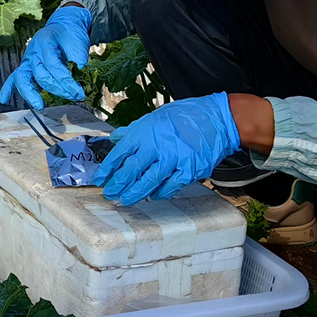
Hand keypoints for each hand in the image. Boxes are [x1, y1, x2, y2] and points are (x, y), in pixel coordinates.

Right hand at [0, 5, 92, 109]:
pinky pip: (14, 78)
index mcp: (45, 42)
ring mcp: (27, 60)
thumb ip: (78, 63)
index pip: (54, 66)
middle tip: (74, 96)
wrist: (63, 27)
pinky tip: (4, 99)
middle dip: (58, 89)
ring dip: (31, 94)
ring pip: (23, 78)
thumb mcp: (78, 45)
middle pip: (40, 75)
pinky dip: (8, 89)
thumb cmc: (70, 36)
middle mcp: (33, 52)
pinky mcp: (26, 67)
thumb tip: (80, 84)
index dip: (67, 81)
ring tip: (40, 105)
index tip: (79, 92)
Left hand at [95, 93, 241, 205]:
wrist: (217, 119)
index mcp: (145, 132)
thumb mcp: (154, 118)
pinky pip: (171, 186)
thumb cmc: (185, 116)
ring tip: (125, 200)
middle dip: (118, 185)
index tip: (100, 179)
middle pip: (131, 170)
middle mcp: (157, 145)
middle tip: (110, 194)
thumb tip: (115, 140)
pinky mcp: (190, 169)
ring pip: (149, 181)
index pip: (120, 153)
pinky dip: (161, 193)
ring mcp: (174, 159)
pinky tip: (154, 196)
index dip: (108, 169)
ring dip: (135, 193)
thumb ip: (134, 131)